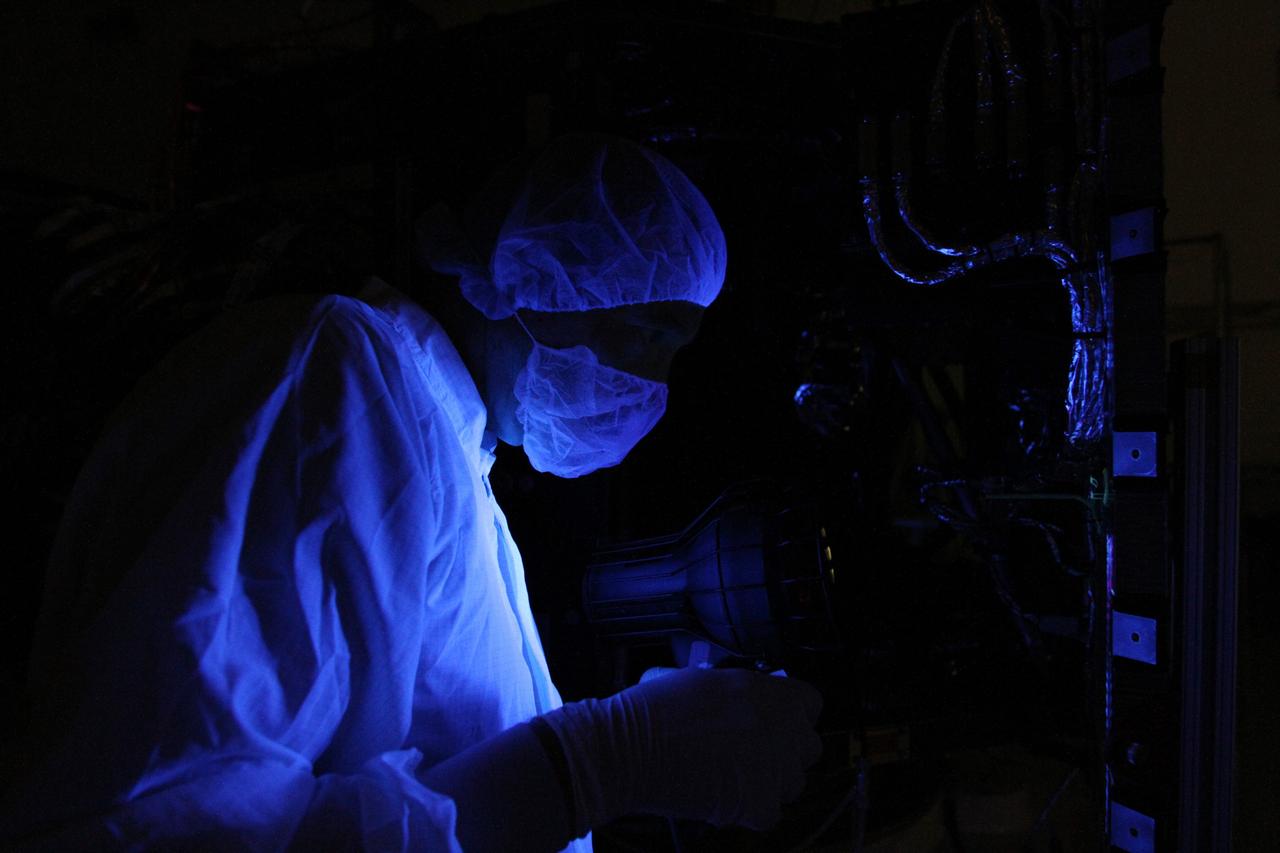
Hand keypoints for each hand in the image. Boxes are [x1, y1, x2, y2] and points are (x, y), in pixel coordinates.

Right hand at [542, 668, 823, 831]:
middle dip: (785, 750)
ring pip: (792, 783)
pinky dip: (749, 810)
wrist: (630, 748)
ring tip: (733, 776)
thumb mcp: (706, 679)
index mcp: (774, 694)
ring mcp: (776, 771)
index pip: (810, 704)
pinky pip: (769, 813)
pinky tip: (722, 796)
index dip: (790, 713)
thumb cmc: (658, 709)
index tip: (773, 720)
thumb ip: (741, 689)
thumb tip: (749, 695)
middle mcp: (784, 731)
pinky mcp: (760, 807)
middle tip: (752, 752)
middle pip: (808, 747)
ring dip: (770, 781)